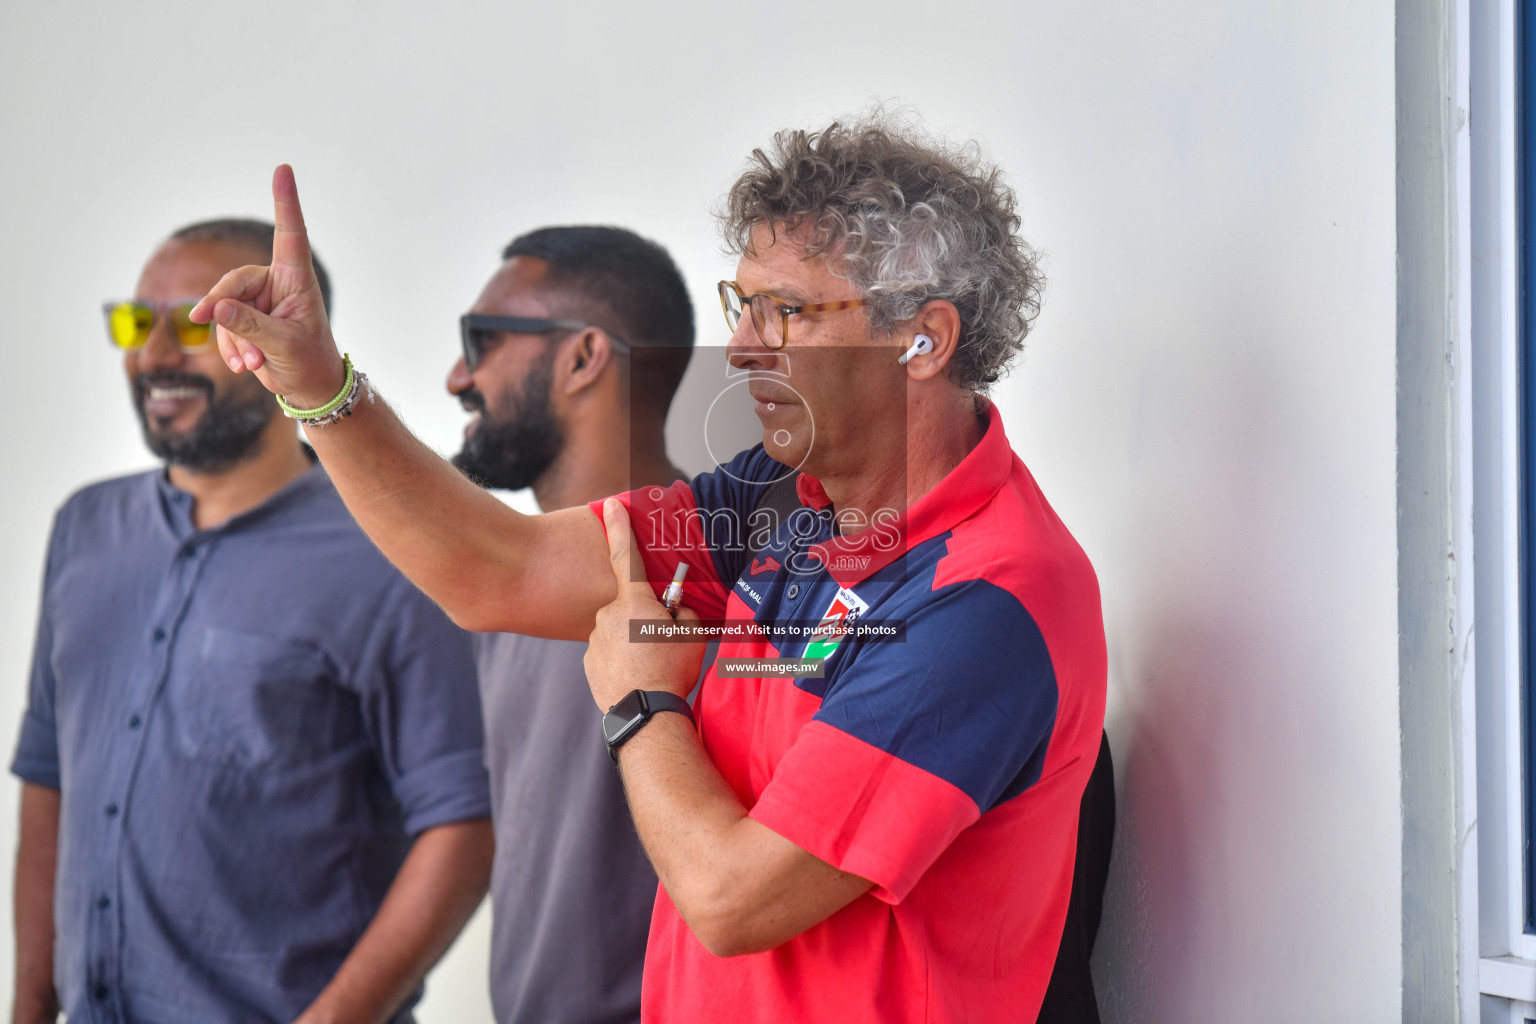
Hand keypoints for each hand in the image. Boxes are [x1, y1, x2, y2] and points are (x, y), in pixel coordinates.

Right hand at [187, 165, 346, 407]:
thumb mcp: (284, 346)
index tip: (284, 168)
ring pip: (225, 306)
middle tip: (203, 322)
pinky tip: (242, 365)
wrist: (309, 387)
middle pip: (235, 282)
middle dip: (222, 306)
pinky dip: (229, 345)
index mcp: (297, 279)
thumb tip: (216, 309)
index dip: (286, 201)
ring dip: (231, 338)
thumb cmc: (309, 362)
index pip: (291, 233)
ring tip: (249, 364)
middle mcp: (277, 283)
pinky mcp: (246, 317)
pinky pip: (223, 324)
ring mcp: (260, 299)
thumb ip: (251, 327)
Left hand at [584, 498, 704, 710]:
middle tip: (662, 643)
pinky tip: (635, 676)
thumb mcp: (692, 635)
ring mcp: (594, 640)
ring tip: (650, 665)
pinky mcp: (588, 663)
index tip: (612, 504)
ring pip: (617, 631)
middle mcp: (608, 615)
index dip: (619, 526)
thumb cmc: (671, 671)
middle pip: (629, 606)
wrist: (646, 714)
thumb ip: (683, 612)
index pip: (624, 555)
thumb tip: (675, 610)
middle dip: (644, 617)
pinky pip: (608, 653)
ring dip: (632, 641)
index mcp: (634, 602)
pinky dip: (621, 660)